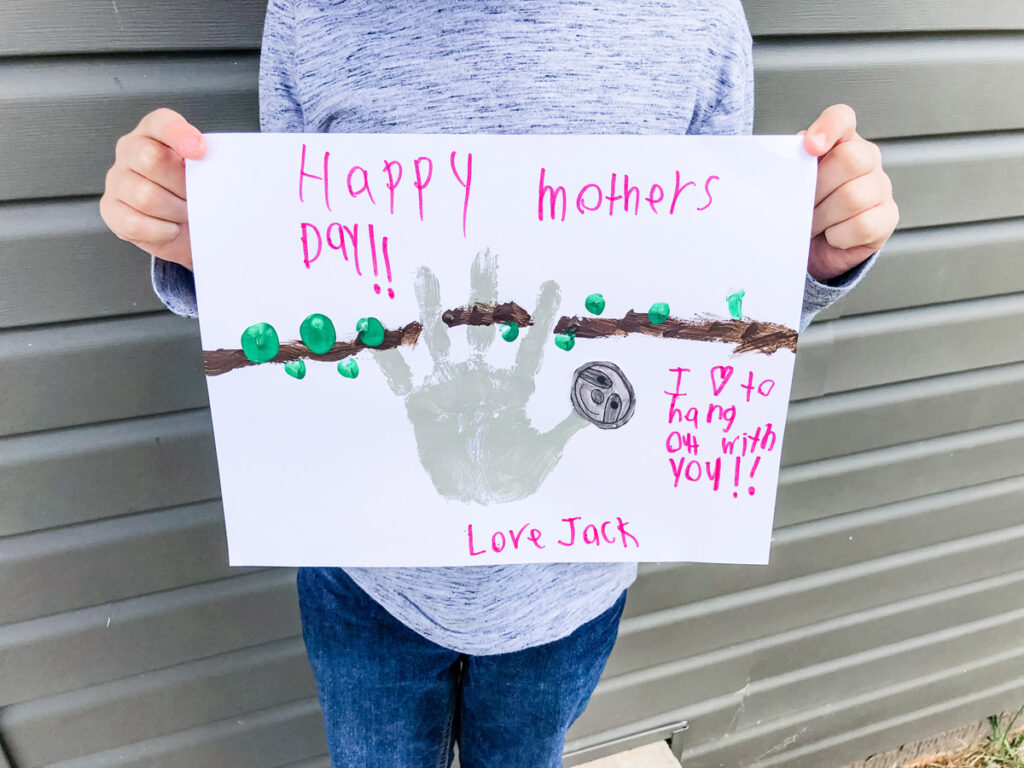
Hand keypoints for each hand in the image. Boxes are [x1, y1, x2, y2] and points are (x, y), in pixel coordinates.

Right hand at [99, 108, 205, 270]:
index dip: (179, 135)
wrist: (185, 226)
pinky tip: (170, 227)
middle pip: (151, 159)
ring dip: (174, 211)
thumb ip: (208, 161)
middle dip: (181, 184)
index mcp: (154, 132)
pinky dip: (161, 231)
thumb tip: (219, 167)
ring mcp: (117, 179)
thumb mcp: (205, 170)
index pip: (161, 122)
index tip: (200, 150)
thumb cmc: (194, 191)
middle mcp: (130, 150)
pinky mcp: (111, 209)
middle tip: (196, 196)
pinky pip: (135, 223)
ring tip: (184, 212)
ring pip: (144, 195)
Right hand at [372, 251, 587, 503]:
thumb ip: (565, 429)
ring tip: (426, 273)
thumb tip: (600, 405)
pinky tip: (376, 338)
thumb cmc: (509, 475)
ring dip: (432, 306)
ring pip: (439, 337)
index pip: (529, 344)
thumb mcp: (543, 454)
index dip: (541, 315)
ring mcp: (449, 385)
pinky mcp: (421, 403)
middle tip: (486, 256)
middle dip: (484, 292)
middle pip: (482, 327)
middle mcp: (480, 376)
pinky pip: (402, 378)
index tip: (552, 285)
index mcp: (512, 386)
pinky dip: (389, 360)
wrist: (470, 494)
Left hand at [802, 104, 898, 281]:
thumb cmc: (804, 209)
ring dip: (824, 216)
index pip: (842, 118)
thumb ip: (791, 166)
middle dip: (818, 188)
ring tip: (815, 223)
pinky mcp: (888, 216)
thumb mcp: (792, 184)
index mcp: (840, 143)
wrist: (816, 246)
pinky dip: (839, 236)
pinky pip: (863, 225)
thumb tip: (788, 158)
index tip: (810, 147)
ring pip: (854, 196)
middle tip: (804, 204)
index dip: (828, 127)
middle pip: (850, 159)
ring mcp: (881, 187)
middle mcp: (866, 159)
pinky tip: (833, 235)